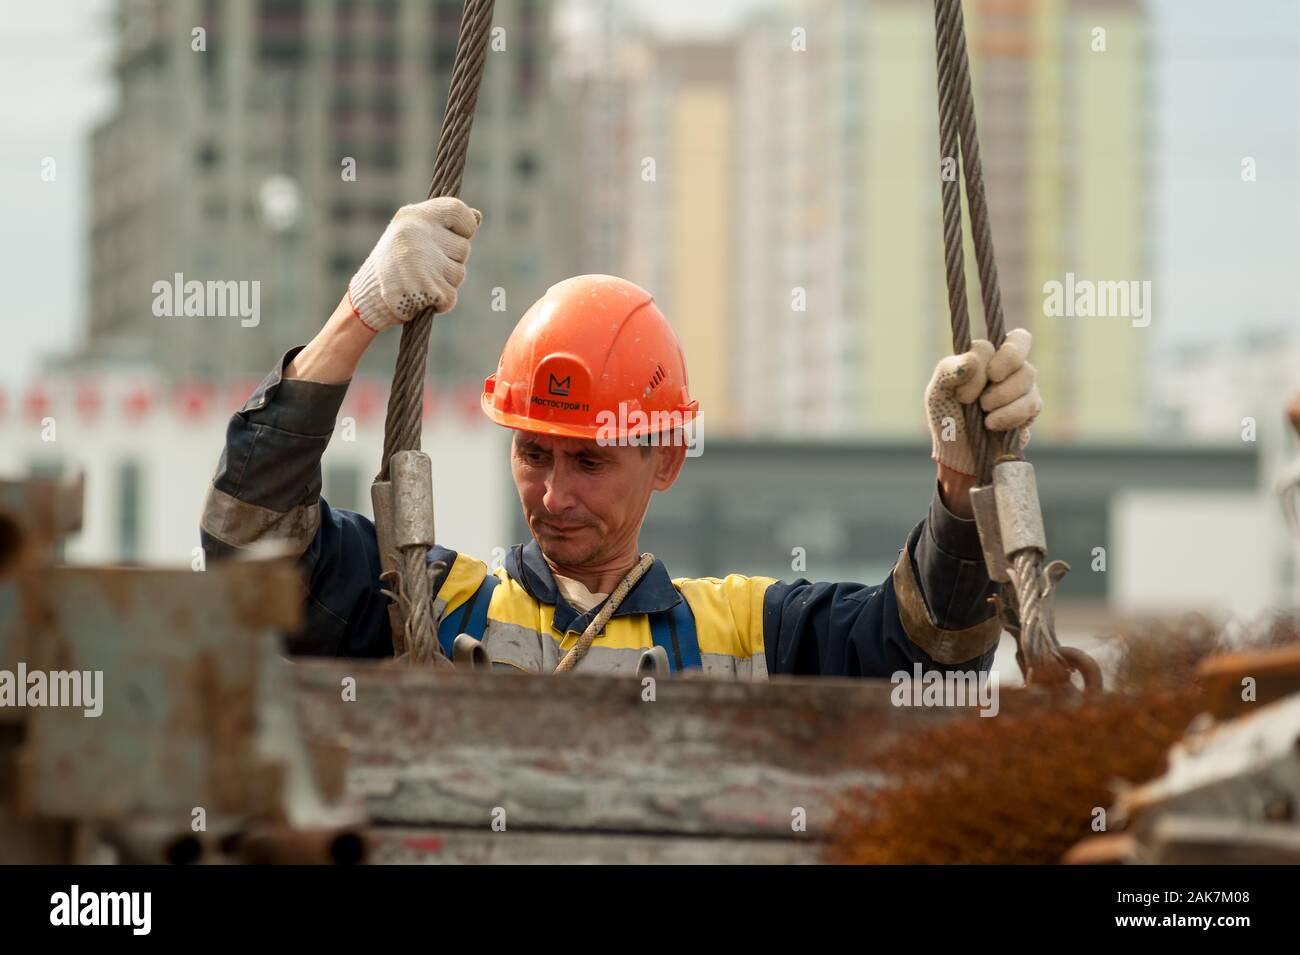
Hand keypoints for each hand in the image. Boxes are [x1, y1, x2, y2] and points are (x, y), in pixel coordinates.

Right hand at [347, 197, 480, 332]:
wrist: (366, 297)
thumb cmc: (393, 263)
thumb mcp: (412, 233)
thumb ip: (444, 225)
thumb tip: (477, 216)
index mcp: (414, 216)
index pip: (458, 210)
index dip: (467, 226)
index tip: (459, 235)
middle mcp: (417, 235)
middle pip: (463, 248)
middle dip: (451, 261)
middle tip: (424, 266)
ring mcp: (423, 262)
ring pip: (459, 274)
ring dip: (445, 283)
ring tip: (420, 281)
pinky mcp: (427, 288)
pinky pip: (451, 297)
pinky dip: (441, 302)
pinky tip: (421, 297)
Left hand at [925, 328, 1041, 477]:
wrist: (959, 452)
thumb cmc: (947, 416)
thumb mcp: (937, 392)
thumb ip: (949, 370)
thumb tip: (973, 359)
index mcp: (984, 354)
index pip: (997, 338)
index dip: (984, 362)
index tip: (964, 393)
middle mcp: (1007, 364)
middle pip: (1021, 344)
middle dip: (1002, 366)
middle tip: (982, 397)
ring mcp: (1022, 384)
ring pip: (1028, 375)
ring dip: (1002, 398)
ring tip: (983, 416)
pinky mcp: (1031, 407)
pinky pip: (1032, 403)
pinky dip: (1009, 416)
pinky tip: (992, 426)